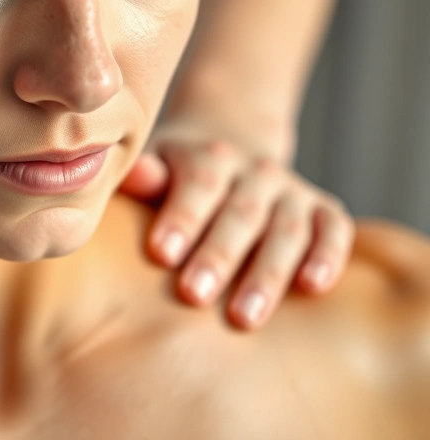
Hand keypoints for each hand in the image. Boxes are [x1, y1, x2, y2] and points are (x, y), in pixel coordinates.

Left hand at [120, 119, 355, 329]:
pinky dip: (328, 257)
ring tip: (243, 318)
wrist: (228, 149)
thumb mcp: (156, 165)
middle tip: (192, 295)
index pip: (199, 184)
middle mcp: (256, 170)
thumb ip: (145, 176)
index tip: (160, 255)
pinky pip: (334, 231)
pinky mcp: (323, 210)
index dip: (182, 218)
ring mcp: (293, 190)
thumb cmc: (175, 174)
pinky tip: (312, 287)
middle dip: (218, 257)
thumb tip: (135, 175)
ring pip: (287, 231)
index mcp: (210, 155)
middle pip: (241, 214)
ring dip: (267, 275)